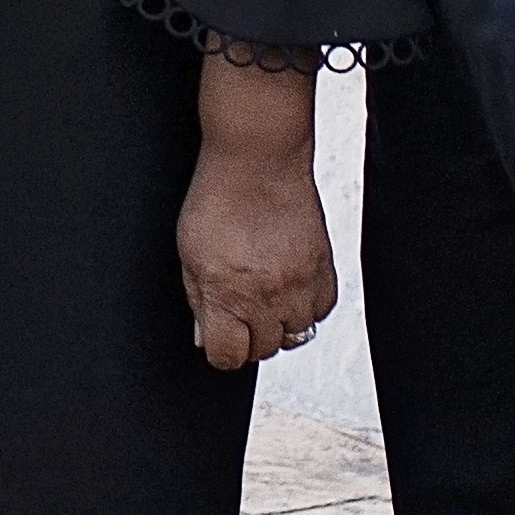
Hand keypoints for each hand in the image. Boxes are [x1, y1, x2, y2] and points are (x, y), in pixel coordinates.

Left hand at [178, 60, 332, 369]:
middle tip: (240, 310)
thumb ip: (199, 300)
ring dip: (280, 323)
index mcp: (226, 293)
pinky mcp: (324, 268)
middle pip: (264, 350)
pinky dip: (306, 305)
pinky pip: (322, 310)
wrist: (258, 159)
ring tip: (265, 296)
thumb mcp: (190, 254)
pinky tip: (289, 285)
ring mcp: (299, 284)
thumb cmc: (218, 197)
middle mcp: (266, 295)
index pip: (228, 356)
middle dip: (249, 336)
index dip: (221, 350)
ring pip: (296, 334)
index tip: (220, 336)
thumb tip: (205, 337)